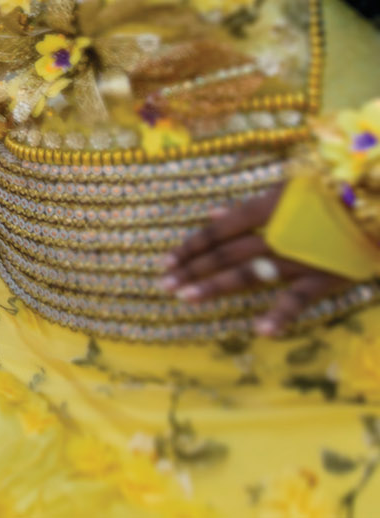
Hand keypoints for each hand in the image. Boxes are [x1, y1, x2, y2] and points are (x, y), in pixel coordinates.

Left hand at [164, 186, 351, 335]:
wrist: (377, 204)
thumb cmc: (332, 193)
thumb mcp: (288, 189)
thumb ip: (250, 206)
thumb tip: (213, 214)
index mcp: (267, 208)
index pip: (220, 230)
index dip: (192, 245)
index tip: (167, 261)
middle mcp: (276, 233)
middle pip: (226, 253)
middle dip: (192, 268)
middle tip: (164, 283)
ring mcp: (300, 257)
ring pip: (251, 273)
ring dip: (216, 286)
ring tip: (186, 298)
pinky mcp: (327, 277)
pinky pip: (300, 299)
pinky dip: (282, 315)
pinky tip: (260, 331)